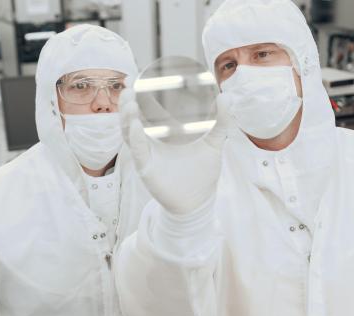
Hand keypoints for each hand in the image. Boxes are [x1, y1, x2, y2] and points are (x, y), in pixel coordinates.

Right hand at [119, 89, 230, 214]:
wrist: (199, 200)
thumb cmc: (203, 172)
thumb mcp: (214, 143)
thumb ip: (221, 121)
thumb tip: (226, 96)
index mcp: (166, 132)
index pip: (150, 109)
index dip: (142, 94)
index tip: (138, 77)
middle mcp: (153, 140)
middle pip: (134, 117)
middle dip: (128, 101)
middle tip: (128, 85)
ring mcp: (148, 153)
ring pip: (130, 131)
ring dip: (128, 116)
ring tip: (129, 100)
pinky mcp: (146, 167)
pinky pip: (137, 150)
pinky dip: (135, 138)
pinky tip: (135, 125)